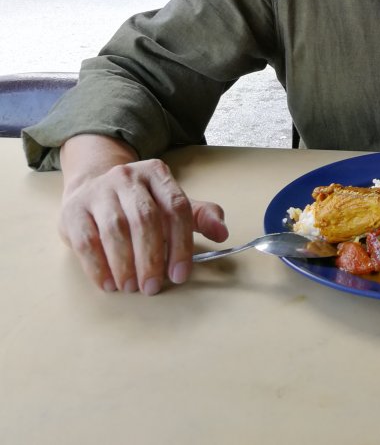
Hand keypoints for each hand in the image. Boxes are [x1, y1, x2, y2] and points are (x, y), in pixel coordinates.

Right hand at [59, 136, 228, 293]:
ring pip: (115, 229)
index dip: (181, 243)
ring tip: (132, 288)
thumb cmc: (138, 202)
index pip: (176, 207)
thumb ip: (197, 216)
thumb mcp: (169, 202)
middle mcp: (127, 177)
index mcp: (157, 174)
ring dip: (126, 264)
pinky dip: (99, 266)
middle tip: (153, 286)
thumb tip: (223, 232)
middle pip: (145, 219)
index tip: (180, 275)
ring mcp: (99, 191)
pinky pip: (86, 241)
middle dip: (152, 257)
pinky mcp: (74, 210)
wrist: (91, 185)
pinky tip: (110, 284)